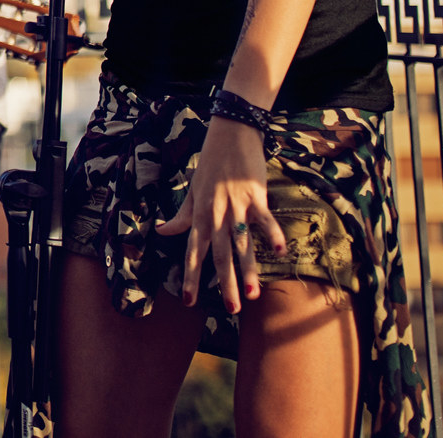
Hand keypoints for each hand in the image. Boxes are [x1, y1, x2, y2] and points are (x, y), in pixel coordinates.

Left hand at [154, 118, 287, 312]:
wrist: (229, 133)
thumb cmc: (210, 165)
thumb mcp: (193, 191)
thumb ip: (182, 216)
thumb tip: (163, 231)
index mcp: (200, 215)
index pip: (193, 252)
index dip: (191, 277)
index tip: (189, 301)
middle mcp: (216, 214)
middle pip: (220, 254)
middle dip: (224, 283)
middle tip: (230, 309)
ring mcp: (236, 205)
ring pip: (242, 242)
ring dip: (247, 268)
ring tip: (252, 294)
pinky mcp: (255, 196)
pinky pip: (264, 219)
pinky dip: (271, 234)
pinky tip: (279, 252)